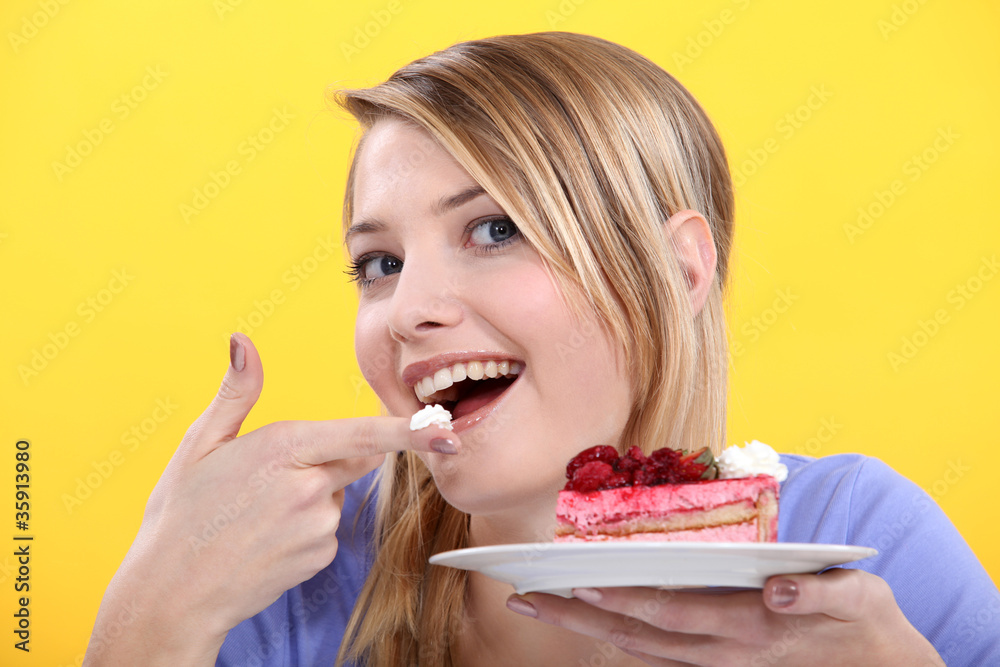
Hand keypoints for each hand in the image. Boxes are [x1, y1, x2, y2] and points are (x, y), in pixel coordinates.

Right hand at [85, 333, 457, 665]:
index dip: (408, 430)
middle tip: (268, 481)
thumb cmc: (181, 515)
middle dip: (329, 457)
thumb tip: (243, 341)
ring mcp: (318, 527)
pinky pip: (326, 528)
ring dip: (311, 496)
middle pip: (352, 457)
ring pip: (335, 494)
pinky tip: (266, 537)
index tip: (444, 428)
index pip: (361, 435)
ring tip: (256, 515)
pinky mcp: (320, 556)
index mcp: (283, 450)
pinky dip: (305, 527)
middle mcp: (309, 488)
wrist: (173, 593)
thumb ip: (236, 391)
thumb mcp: (200, 443)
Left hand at [506, 568, 943, 665]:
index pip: (671, 614)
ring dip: (584, 631)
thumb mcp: (858, 600)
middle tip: (523, 597)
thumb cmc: (865, 624)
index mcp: (749, 629)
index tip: (578, 587)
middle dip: (576, 618)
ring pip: (637, 651)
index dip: (623, 602)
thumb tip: (776, 592)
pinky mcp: (718, 664)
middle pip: (636, 638)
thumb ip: (816, 597)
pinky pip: (655, 657)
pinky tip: (587, 624)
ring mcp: (717, 663)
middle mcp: (723, 651)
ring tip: (537, 607)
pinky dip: (615, 641)